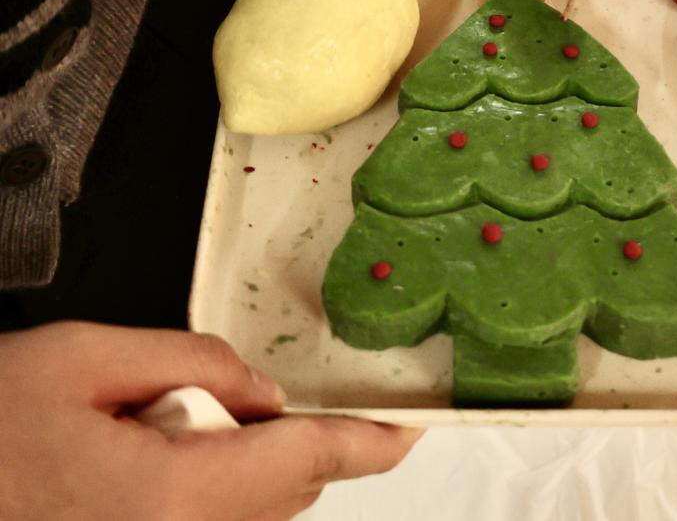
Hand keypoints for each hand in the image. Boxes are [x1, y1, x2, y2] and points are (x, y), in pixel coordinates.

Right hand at [0, 322, 421, 520]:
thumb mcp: (82, 356)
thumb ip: (192, 361)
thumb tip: (260, 391)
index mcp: (171, 498)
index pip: (306, 464)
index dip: (366, 444)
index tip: (410, 430)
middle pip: (284, 495)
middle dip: (287, 441)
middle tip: (215, 399)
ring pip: (250, 517)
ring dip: (245, 470)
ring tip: (154, 430)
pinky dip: (209, 494)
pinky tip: (146, 460)